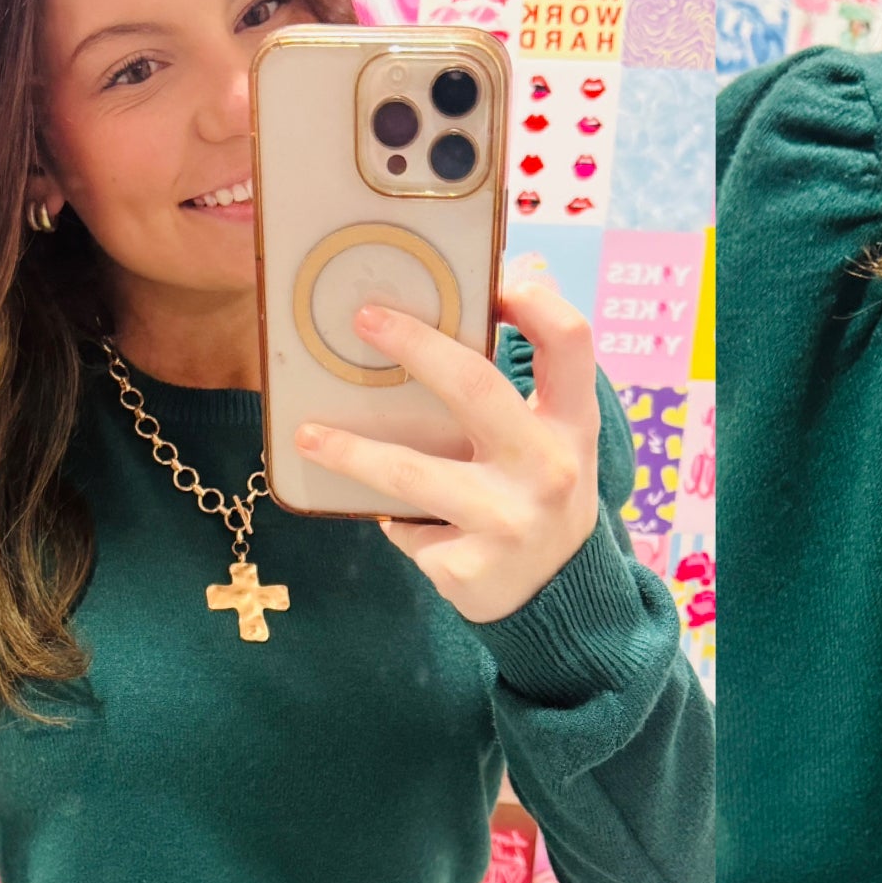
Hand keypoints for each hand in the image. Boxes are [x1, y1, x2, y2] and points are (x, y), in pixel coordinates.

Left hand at [293, 282, 602, 623]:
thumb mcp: (553, 445)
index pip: (571, 341)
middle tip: (365, 320)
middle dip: (414, 345)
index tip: (493, 283)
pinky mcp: (470, 566)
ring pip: (411, 472)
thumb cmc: (539, 498)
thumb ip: (520, 395)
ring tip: (309, 436)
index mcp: (572, 426)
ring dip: (351, 451)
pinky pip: (409, 528)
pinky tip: (406, 525)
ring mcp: (511, 520)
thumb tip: (442, 326)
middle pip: (475, 386)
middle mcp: (550, 467)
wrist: (559, 599)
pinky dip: (399, 522)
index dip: (535, 300)